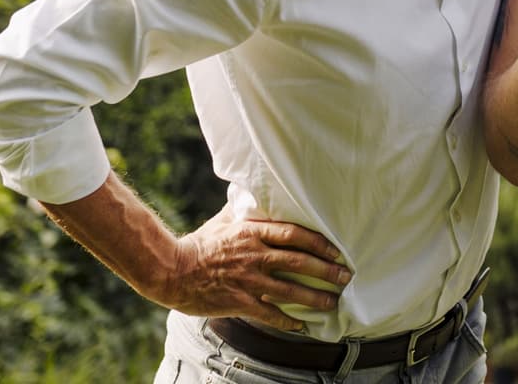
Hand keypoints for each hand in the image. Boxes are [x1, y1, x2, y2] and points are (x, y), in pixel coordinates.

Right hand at [159, 208, 351, 329]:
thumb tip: (255, 192)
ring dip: (315, 297)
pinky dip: (288, 321)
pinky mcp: (239, 302)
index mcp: (252, 233)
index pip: (294, 235)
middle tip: (346, 277)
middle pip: (299, 262)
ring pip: (290, 290)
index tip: (337, 251)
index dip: (319, 243)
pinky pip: (270, 313)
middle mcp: (254, 255)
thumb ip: (244, 210)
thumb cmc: (199, 244)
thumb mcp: (223, 220)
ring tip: (333, 302)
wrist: (171, 271)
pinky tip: (302, 326)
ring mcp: (248, 280)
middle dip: (326, 271)